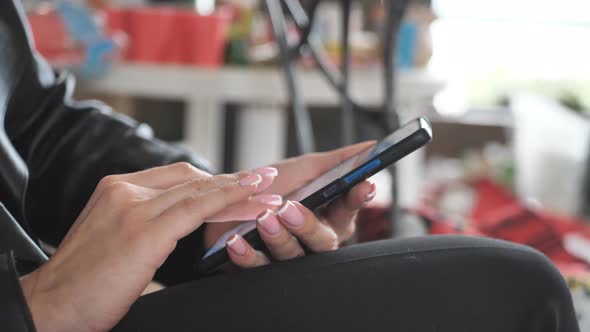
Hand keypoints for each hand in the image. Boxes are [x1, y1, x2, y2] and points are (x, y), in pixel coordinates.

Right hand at [19, 163, 275, 331]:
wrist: (51, 306)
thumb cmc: (85, 282)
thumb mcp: (113, 239)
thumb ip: (145, 222)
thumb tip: (181, 223)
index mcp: (116, 188)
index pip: (177, 176)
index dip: (214, 180)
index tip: (242, 183)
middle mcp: (124, 189)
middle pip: (193, 179)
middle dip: (233, 180)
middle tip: (266, 178)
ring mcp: (133, 206)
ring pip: (200, 191)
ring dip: (241, 190)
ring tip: (271, 189)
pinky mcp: (144, 229)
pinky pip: (198, 208)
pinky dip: (229, 202)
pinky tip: (252, 202)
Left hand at [205, 141, 376, 267]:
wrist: (227, 200)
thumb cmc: (271, 185)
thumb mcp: (303, 169)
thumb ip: (336, 162)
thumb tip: (371, 146)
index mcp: (329, 215)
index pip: (349, 208)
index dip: (357, 199)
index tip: (361, 185)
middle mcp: (312, 239)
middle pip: (322, 240)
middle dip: (307, 224)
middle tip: (289, 208)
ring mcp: (288, 256)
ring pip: (292, 256)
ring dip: (278, 238)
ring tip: (263, 218)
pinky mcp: (261, 267)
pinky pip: (258, 268)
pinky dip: (247, 255)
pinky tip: (236, 242)